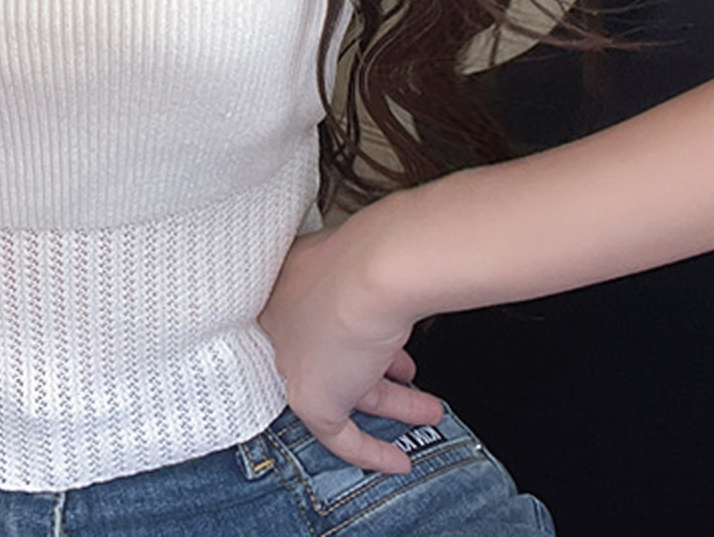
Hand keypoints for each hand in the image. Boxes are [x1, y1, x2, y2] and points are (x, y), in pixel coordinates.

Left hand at [258, 217, 442, 474]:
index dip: (355, 328)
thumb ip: (371, 269)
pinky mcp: (312, 399)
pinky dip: (372, 451)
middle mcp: (286, 318)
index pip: (318, 314)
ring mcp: (295, 359)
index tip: (381, 340)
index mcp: (291, 278)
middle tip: (406, 371)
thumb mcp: (367, 254)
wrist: (377, 271)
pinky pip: (341, 435)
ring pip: (346, 388)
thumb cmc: (377, 254)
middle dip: (380, 365)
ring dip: (392, 401)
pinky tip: (398, 459)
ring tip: (427, 407)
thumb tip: (405, 269)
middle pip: (334, 351)